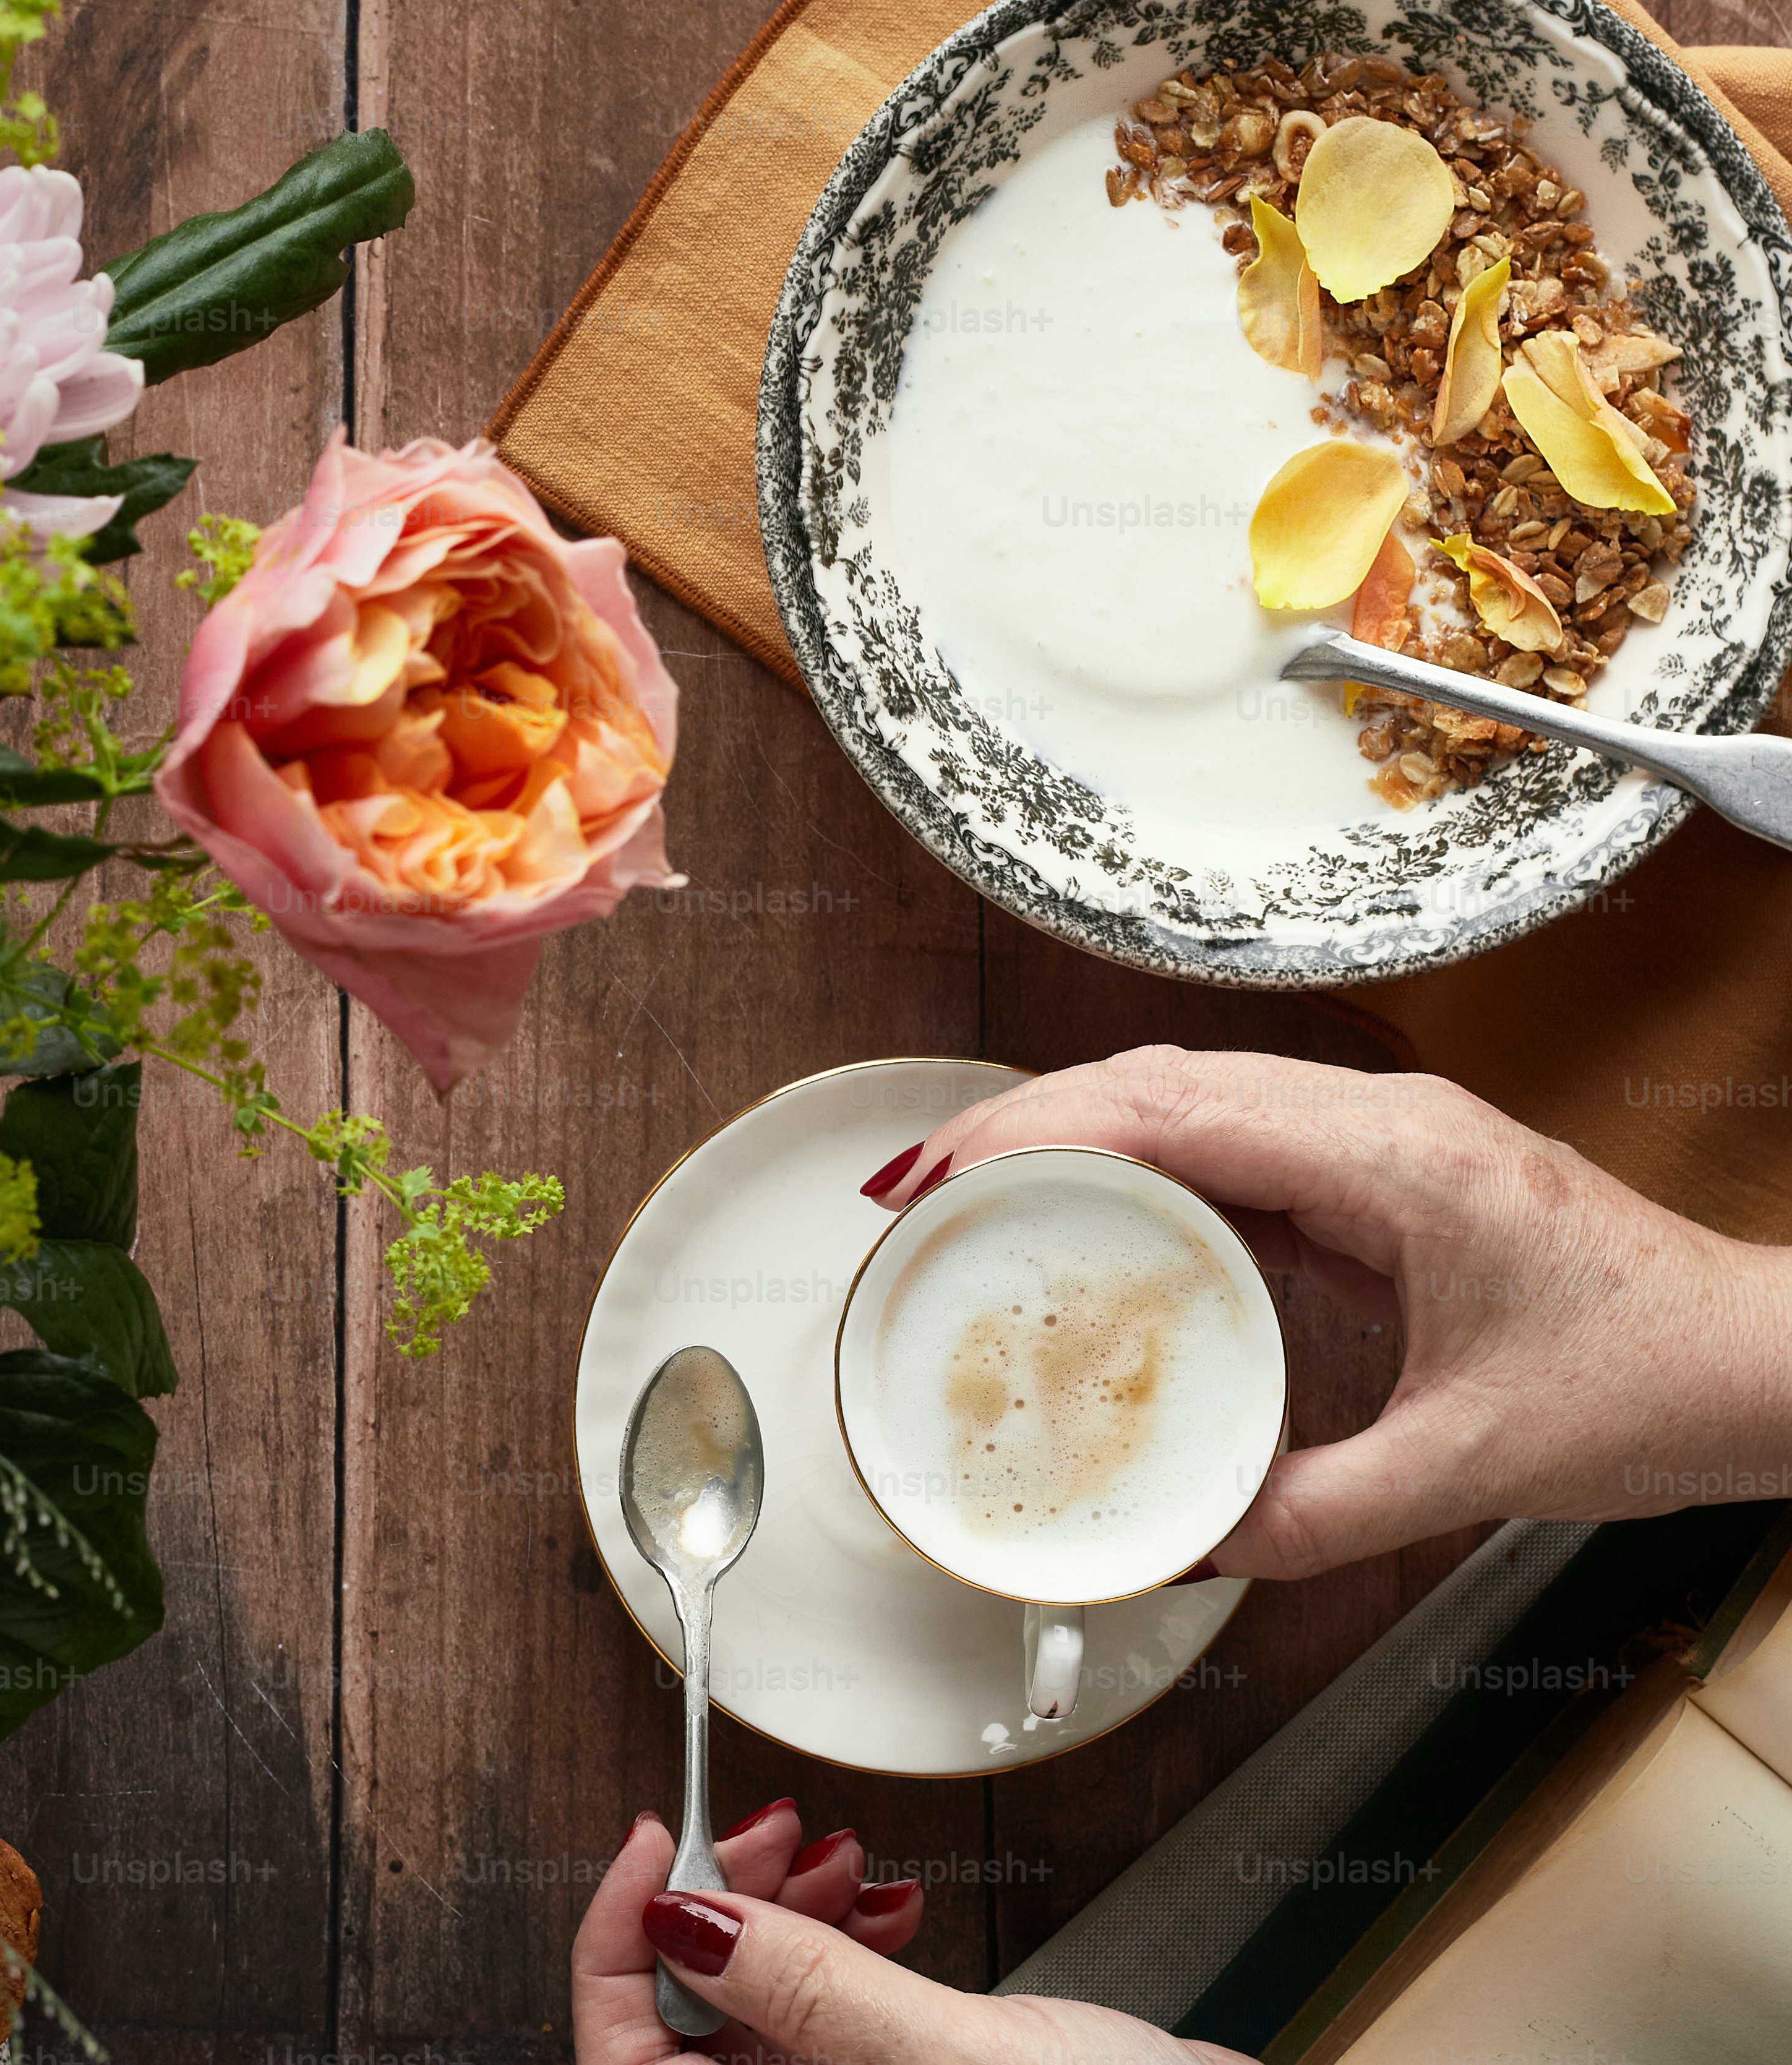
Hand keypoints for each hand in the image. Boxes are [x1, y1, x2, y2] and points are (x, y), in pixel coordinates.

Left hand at [573, 1799, 1245, 2064]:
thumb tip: (672, 1921)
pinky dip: (845, 1937)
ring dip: (789, 1910)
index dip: (618, 1942)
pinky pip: (827, 2006)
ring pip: (761, 2002)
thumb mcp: (947, 2060)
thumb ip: (803, 1991)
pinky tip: (886, 1898)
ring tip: (836, 1854)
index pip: (621, 2056)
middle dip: (726, 1904)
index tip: (650, 1847)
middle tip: (771, 1833)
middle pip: (690, 2014)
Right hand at [864, 1047, 1791, 1578]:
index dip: (1041, 1129)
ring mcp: (1379, 1133)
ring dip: (1072, 1131)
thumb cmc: (1654, 1384)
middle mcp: (1379, 1121)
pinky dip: (1140, 1164)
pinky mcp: (1379, 1166)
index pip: (1177, 1110)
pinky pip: (1232, 1140)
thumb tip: (1191, 1544)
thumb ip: (1320, 1512)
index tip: (946, 1170)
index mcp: (1395, 1162)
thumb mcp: (1473, 1467)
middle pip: (1160, 1080)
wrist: (1760, 1360)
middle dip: (1023, 1119)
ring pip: (1188, 1095)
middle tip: (917, 1184)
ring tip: (970, 1188)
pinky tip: (1086, 1211)